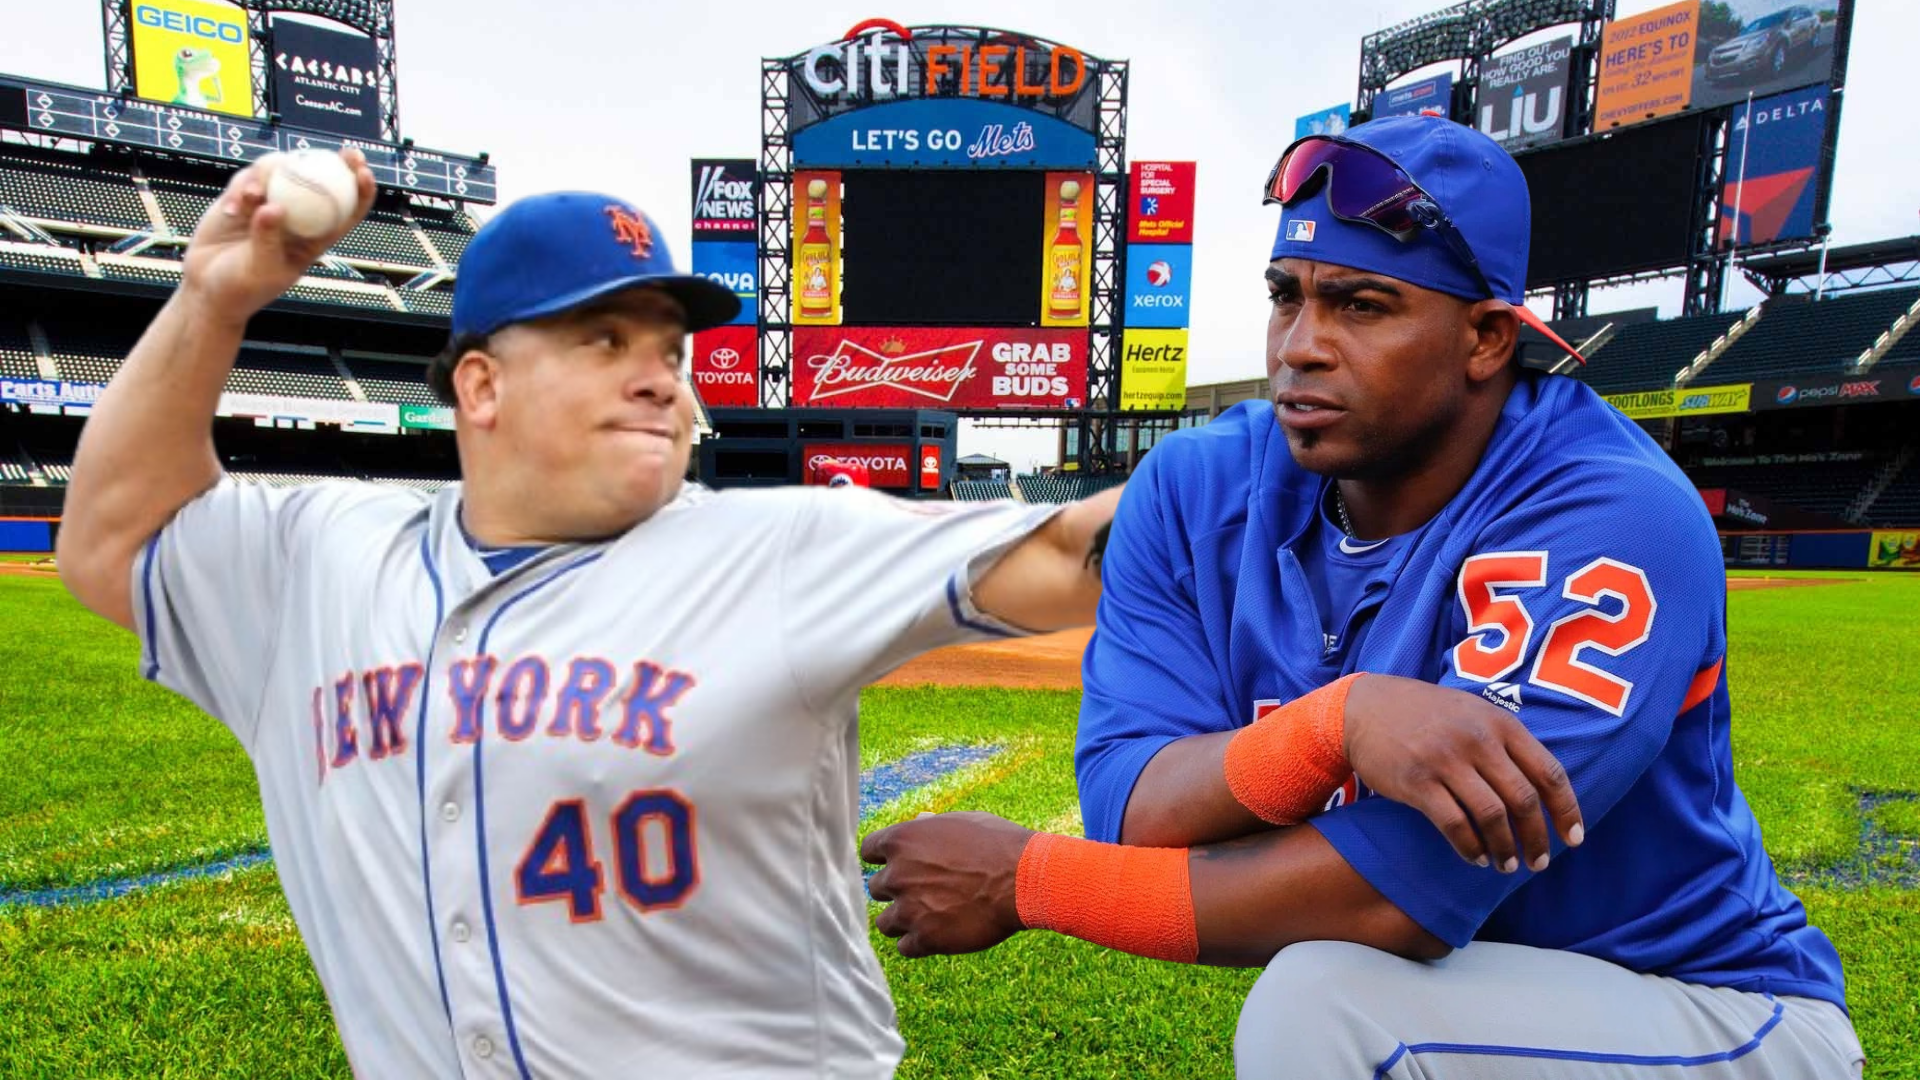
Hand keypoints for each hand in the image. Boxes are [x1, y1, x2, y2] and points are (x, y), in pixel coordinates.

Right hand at [179, 149, 376, 324]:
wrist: (206, 286)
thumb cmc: (241, 289)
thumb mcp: (261, 270)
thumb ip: (268, 240)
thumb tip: (275, 208)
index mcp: (314, 239)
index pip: (346, 212)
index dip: (361, 190)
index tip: (363, 171)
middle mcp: (297, 217)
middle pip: (320, 181)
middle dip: (335, 161)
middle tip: (340, 151)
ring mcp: (270, 203)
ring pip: (282, 172)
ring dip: (269, 174)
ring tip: (250, 196)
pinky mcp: (244, 198)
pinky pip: (247, 178)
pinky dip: (240, 188)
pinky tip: (230, 208)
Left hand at [860, 811, 1032, 957]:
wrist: (1025, 880)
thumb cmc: (999, 844)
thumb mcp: (963, 822)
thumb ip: (933, 827)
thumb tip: (920, 822)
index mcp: (901, 840)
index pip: (869, 851)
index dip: (883, 859)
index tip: (898, 864)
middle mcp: (897, 874)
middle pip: (876, 888)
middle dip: (897, 890)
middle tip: (924, 891)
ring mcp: (909, 909)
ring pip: (885, 923)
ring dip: (903, 920)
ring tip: (929, 917)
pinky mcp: (925, 939)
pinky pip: (905, 947)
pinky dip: (919, 943)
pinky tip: (939, 934)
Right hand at [1343, 675, 1582, 873]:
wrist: (1363, 707)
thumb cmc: (1424, 714)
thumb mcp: (1472, 712)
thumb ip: (1506, 741)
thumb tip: (1544, 787)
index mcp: (1500, 723)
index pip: (1549, 773)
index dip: (1567, 811)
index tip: (1573, 839)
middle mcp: (1477, 740)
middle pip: (1523, 800)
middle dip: (1537, 838)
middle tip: (1539, 863)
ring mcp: (1445, 759)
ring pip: (1492, 816)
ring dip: (1505, 849)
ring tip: (1506, 865)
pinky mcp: (1417, 781)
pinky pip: (1454, 824)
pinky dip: (1470, 847)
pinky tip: (1476, 857)